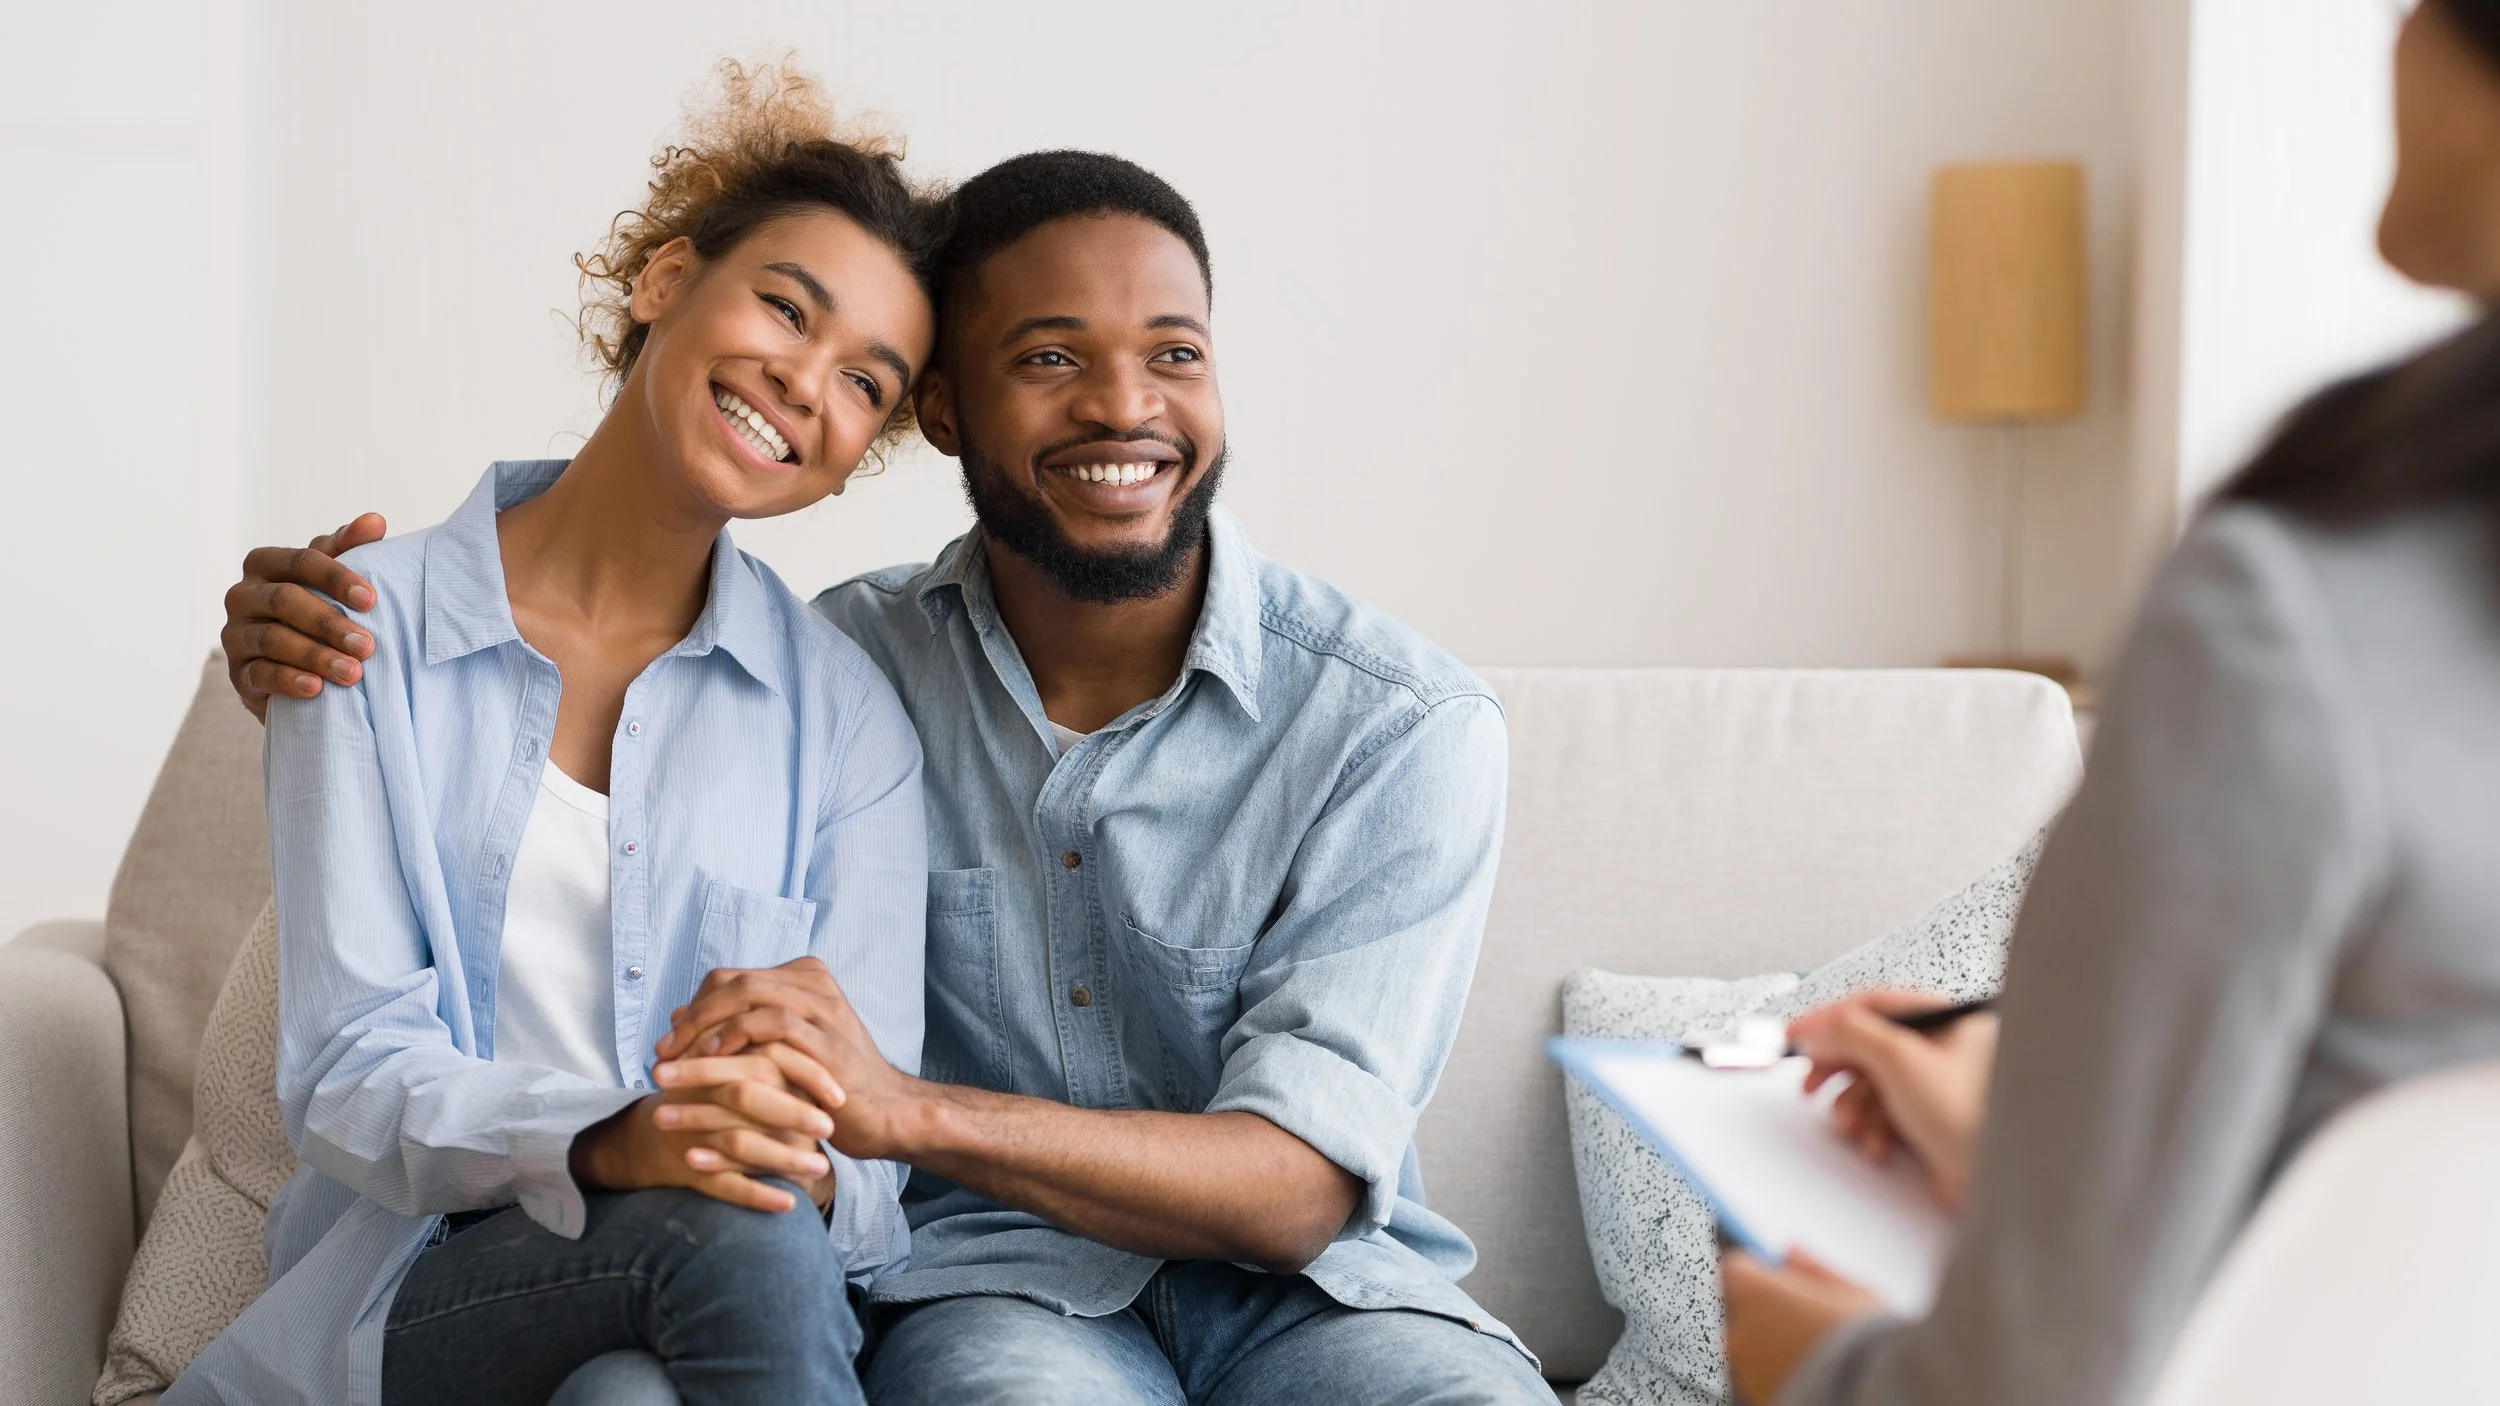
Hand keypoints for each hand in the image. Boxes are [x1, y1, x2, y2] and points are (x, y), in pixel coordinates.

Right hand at [221, 513, 388, 719]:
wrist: (296, 666)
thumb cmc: (319, 608)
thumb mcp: (331, 579)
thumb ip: (349, 548)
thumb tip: (375, 520)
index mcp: (265, 564)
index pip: (300, 561)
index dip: (336, 578)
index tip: (371, 600)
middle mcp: (242, 595)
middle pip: (285, 600)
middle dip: (329, 623)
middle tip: (368, 646)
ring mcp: (236, 634)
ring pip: (272, 638)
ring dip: (315, 655)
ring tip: (353, 672)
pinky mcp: (237, 673)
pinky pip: (260, 674)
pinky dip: (289, 680)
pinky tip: (317, 688)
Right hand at [572, 1046, 840, 1212]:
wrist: (653, 1133)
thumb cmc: (711, 1095)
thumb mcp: (732, 1067)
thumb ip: (771, 1057)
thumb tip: (835, 1066)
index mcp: (718, 1063)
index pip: (763, 1060)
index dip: (803, 1076)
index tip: (838, 1095)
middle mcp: (700, 1096)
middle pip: (746, 1098)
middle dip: (792, 1114)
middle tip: (830, 1128)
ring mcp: (690, 1134)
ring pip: (737, 1144)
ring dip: (782, 1157)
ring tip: (823, 1168)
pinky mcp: (686, 1170)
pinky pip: (722, 1185)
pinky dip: (756, 1195)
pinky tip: (789, 1204)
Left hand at [655, 957, 918, 1160]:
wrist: (886, 1112)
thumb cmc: (829, 1086)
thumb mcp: (781, 1051)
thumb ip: (739, 1030)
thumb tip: (678, 1015)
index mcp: (804, 980)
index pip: (731, 979)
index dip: (693, 1008)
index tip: (668, 1043)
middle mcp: (814, 985)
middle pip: (734, 982)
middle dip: (690, 1018)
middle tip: (660, 1053)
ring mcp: (822, 1009)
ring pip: (747, 997)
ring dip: (702, 1029)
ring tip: (673, 1062)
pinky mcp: (826, 1039)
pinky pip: (770, 1026)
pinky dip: (734, 1037)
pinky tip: (711, 1059)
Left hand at [1720, 1247, 1882, 1404]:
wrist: (1871, 1392)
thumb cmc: (1862, 1339)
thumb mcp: (1848, 1290)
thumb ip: (1811, 1268)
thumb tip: (1791, 1252)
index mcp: (1755, 1294)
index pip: (1738, 1270)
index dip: (1762, 1271)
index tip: (1784, 1277)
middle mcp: (1741, 1331)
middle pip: (1746, 1310)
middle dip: (1771, 1310)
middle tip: (1811, 1319)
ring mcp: (1746, 1370)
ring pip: (1756, 1346)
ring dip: (1776, 1344)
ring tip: (1820, 1351)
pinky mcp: (1758, 1398)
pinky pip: (1766, 1376)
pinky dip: (1782, 1372)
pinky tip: (1815, 1373)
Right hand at [1789, 990, 1999, 1210]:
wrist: (2001, 1184)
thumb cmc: (1975, 1120)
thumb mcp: (1902, 1060)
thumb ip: (1852, 1033)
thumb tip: (1819, 1030)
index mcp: (1945, 1022)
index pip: (1875, 1004)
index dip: (1830, 1017)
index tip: (1797, 1034)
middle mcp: (1942, 1050)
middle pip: (1868, 1046)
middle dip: (1837, 1069)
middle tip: (1812, 1084)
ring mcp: (1935, 1088)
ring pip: (1871, 1085)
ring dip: (1853, 1108)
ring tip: (1853, 1125)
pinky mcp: (1929, 1122)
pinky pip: (1883, 1115)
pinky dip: (1872, 1130)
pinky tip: (1878, 1145)